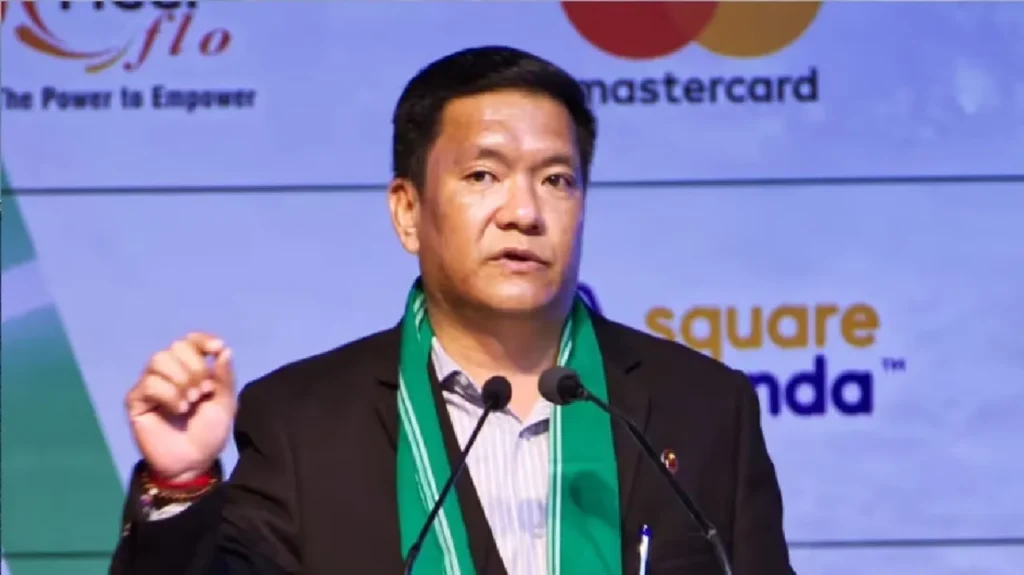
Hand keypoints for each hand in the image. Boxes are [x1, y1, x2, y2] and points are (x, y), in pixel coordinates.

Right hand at [126, 332, 235, 481]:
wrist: (193, 462)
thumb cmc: (209, 433)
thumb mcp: (224, 403)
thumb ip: (224, 376)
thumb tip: (224, 349)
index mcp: (191, 369)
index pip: (189, 341)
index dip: (202, 340)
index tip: (216, 348)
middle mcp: (169, 373)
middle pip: (175, 347)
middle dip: (193, 366)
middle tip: (202, 392)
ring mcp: (151, 385)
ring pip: (158, 360)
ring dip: (180, 378)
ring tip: (191, 401)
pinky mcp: (136, 401)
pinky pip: (148, 383)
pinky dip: (168, 394)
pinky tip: (179, 409)